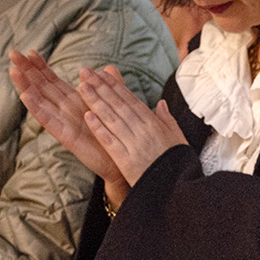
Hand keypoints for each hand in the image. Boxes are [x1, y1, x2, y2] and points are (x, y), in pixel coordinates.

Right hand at [9, 50, 129, 204]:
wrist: (121, 160)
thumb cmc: (114, 134)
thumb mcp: (112, 105)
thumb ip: (110, 86)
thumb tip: (107, 67)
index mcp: (75, 102)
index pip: (53, 80)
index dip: (42, 66)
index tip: (31, 51)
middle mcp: (65, 110)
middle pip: (41, 87)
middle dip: (27, 70)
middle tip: (13, 53)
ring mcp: (63, 122)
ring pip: (40, 101)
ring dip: (26, 85)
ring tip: (13, 71)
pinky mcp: (65, 135)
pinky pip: (48, 120)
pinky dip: (37, 108)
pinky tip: (26, 97)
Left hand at [77, 66, 186, 187]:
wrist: (178, 187)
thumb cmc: (177, 162)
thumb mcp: (178, 137)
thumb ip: (167, 119)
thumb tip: (160, 103)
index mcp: (154, 124)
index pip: (131, 100)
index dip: (115, 86)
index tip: (102, 73)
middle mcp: (143, 130)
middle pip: (118, 105)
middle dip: (101, 87)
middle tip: (85, 72)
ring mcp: (133, 144)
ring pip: (112, 118)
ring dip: (95, 102)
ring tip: (82, 87)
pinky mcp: (126, 159)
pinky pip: (110, 141)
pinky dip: (99, 128)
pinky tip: (87, 116)